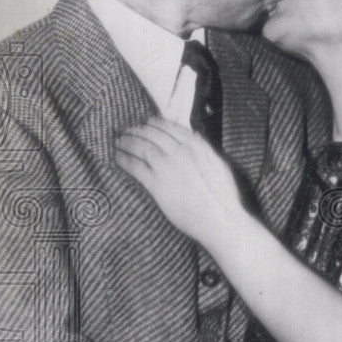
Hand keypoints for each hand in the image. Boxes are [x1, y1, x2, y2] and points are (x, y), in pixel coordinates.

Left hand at [116, 118, 241, 251]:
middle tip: (126, 132)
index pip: (169, 127)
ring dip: (126, 142)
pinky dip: (124, 159)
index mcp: (196, 146)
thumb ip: (204, 148)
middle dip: (136, 131)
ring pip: (140, 147)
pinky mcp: (156, 184)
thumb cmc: (223, 196)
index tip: (146, 123)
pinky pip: (135, 166)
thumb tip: (193, 136)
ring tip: (118, 143)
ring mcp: (167, 167)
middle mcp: (180, 151)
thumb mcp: (219, 164)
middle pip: (151, 134)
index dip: (154, 124)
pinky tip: (117, 158)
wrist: (220, 218)